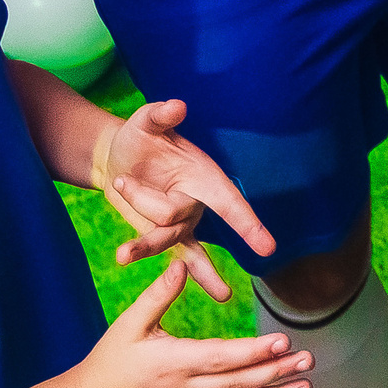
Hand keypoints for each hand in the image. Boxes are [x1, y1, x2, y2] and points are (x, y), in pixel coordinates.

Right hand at [70, 261, 311, 387]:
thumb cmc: (109, 361)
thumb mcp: (128, 324)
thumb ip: (157, 296)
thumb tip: (181, 265)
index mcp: (175, 362)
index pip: (222, 357)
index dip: (255, 350)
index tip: (283, 340)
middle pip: (239, 384)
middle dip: (277, 372)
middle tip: (309, 360)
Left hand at [93, 100, 275, 302]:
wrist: (118, 156)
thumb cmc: (140, 135)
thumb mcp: (146, 121)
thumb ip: (160, 114)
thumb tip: (175, 106)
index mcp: (204, 175)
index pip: (230, 202)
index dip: (248, 224)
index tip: (269, 248)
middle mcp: (197, 202)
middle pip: (176, 218)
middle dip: (143, 201)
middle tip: (122, 180)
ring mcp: (181, 222)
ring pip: (164, 239)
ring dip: (140, 239)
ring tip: (123, 253)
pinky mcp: (163, 234)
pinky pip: (167, 256)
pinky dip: (157, 263)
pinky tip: (177, 280)